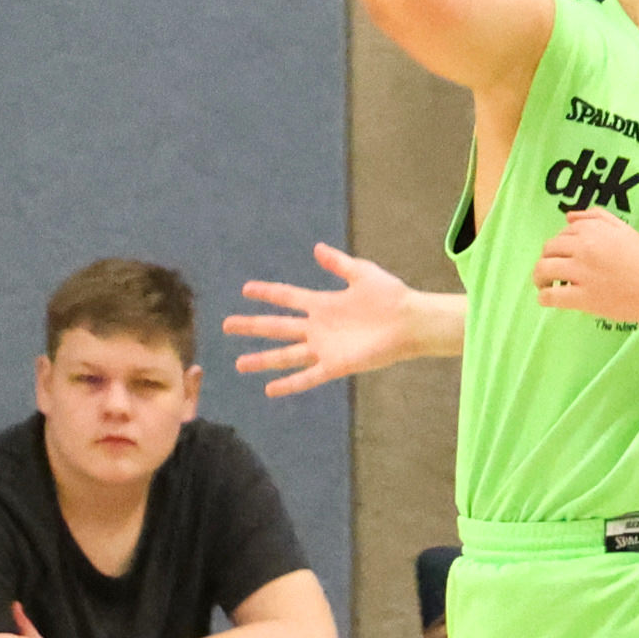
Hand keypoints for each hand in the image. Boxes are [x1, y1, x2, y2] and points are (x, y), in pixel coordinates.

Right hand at [228, 242, 420, 395]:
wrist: (412, 322)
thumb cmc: (392, 297)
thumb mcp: (363, 274)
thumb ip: (339, 263)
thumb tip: (317, 248)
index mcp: (323, 304)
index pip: (288, 297)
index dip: (267, 293)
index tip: (245, 290)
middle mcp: (319, 327)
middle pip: (278, 326)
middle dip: (252, 326)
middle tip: (226, 325)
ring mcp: (325, 347)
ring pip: (286, 355)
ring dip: (262, 359)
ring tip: (239, 363)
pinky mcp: (336, 365)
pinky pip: (308, 376)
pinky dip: (290, 384)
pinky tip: (270, 390)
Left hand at [532, 208, 638, 328]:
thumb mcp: (625, 230)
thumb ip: (597, 217)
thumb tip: (568, 217)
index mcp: (593, 230)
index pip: (563, 232)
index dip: (563, 245)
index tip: (568, 256)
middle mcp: (584, 248)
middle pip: (548, 249)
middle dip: (548, 258)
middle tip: (554, 271)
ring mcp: (582, 273)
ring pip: (543, 269)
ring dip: (539, 277)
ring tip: (546, 284)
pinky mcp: (583, 298)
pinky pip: (550, 296)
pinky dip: (544, 297)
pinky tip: (550, 299)